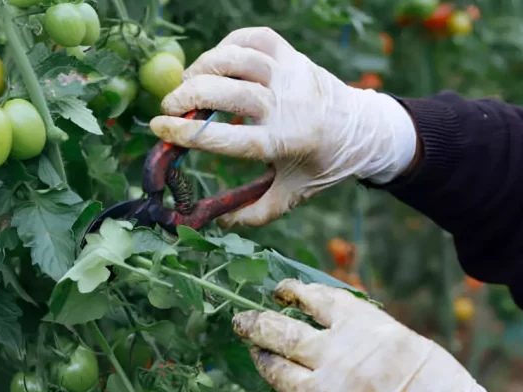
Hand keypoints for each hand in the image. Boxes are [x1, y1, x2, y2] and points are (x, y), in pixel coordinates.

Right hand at [150, 27, 417, 226]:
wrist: (363, 131)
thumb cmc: (320, 166)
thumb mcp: (290, 197)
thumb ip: (252, 214)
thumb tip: (213, 222)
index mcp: (283, 143)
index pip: (226, 139)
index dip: (186, 133)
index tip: (159, 128)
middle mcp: (287, 105)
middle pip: (229, 93)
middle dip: (188, 96)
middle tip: (169, 107)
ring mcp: (291, 74)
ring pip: (237, 58)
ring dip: (203, 67)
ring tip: (188, 83)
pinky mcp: (293, 55)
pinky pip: (254, 38)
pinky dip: (228, 45)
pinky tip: (216, 63)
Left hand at [223, 279, 522, 391]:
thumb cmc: (441, 390)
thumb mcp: (407, 342)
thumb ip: (368, 331)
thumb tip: (336, 318)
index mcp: (363, 327)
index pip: (317, 300)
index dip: (293, 292)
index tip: (280, 291)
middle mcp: (339, 357)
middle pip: (285, 333)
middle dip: (257, 323)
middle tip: (241, 320)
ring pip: (278, 372)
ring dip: (262, 361)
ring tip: (254, 354)